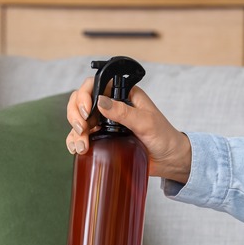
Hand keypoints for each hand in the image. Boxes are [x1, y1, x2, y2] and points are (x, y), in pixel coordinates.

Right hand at [65, 77, 191, 183]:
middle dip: (75, 114)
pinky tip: (77, 149)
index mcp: (123, 94)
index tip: (86, 111)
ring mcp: (105, 122)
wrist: (169, 160)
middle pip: (81, 101)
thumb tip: (101, 101)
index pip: (95, 84)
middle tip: (81, 129)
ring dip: (74, 131)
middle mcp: (111, 106)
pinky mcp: (103, 138)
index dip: (84, 95)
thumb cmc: (164, 137)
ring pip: (79, 119)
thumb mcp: (146, 122)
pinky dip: (75, 141)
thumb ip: (123, 112)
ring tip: (82, 146)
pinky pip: (82, 136)